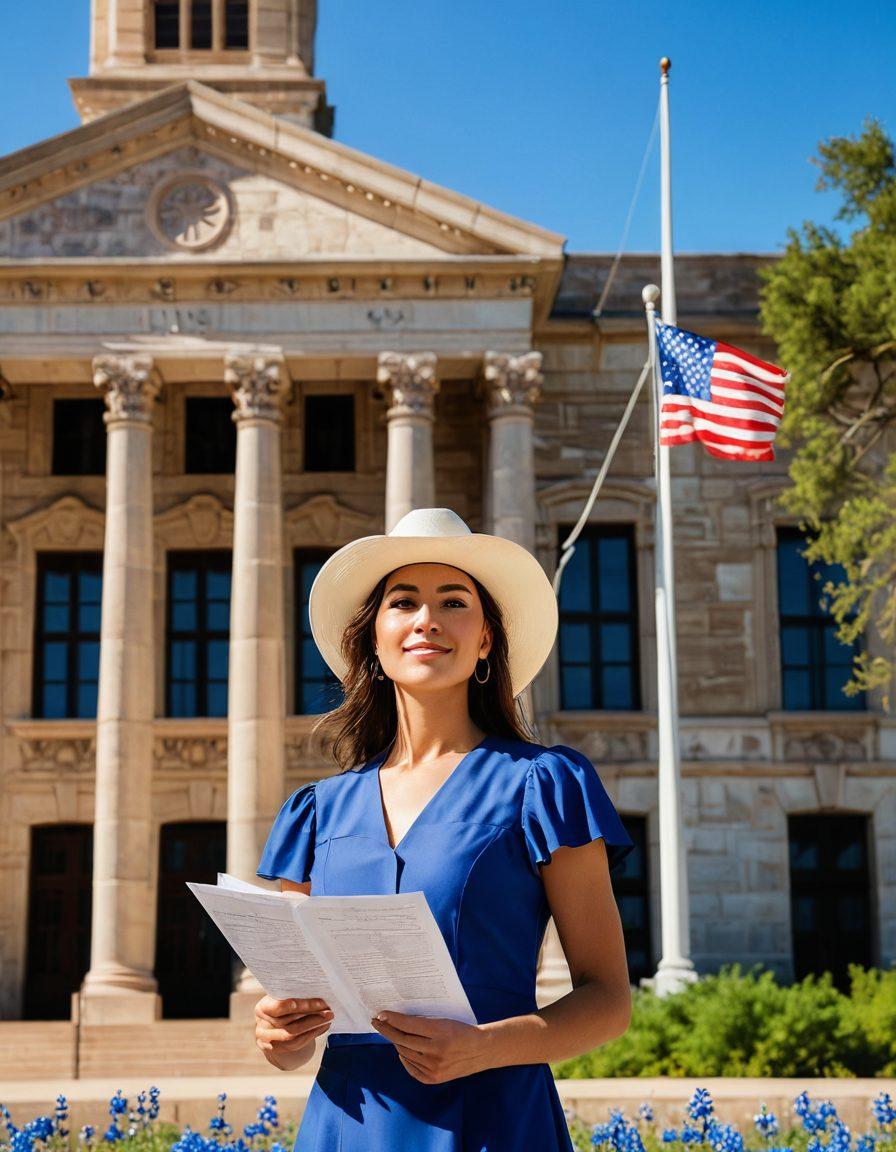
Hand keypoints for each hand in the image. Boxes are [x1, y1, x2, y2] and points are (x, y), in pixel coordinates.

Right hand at [255, 995, 332, 1064]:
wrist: (270, 1022)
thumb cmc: (279, 1003)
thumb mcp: (281, 996)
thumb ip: (293, 995)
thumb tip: (319, 991)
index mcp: (262, 1008)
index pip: (280, 1007)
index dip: (301, 1005)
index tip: (321, 1003)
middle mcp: (261, 1026)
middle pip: (289, 1023)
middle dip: (312, 1016)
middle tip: (329, 1011)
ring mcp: (265, 1041)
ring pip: (292, 1036)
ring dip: (313, 1028)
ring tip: (328, 1020)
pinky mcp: (273, 1050)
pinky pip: (295, 1046)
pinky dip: (310, 1036)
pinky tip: (321, 1028)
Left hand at [370, 1011, 491, 1083]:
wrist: (482, 1050)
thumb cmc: (463, 1030)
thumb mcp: (445, 1021)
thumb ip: (423, 1023)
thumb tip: (398, 1021)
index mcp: (440, 1032)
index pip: (408, 1025)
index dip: (392, 1019)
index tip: (380, 1014)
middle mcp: (436, 1051)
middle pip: (403, 1040)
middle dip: (387, 1030)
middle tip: (377, 1022)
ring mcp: (434, 1067)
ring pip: (405, 1053)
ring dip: (396, 1042)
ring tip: (390, 1033)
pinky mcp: (434, 1078)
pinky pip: (411, 1068)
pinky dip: (404, 1058)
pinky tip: (401, 1050)